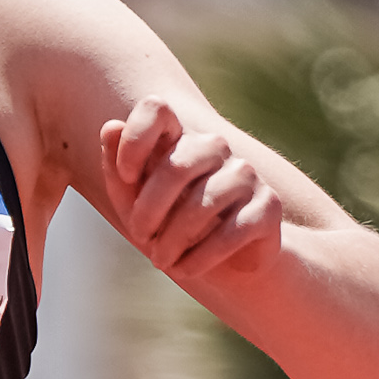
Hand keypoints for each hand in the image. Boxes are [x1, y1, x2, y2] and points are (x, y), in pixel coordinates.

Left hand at [102, 97, 282, 284]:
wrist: (222, 261)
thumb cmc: (168, 225)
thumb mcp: (133, 204)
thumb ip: (117, 170)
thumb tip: (110, 126)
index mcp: (179, 137)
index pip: (156, 109)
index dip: (135, 140)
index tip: (125, 177)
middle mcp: (214, 147)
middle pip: (176, 167)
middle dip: (149, 212)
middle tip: (141, 239)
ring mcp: (245, 174)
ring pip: (202, 204)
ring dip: (172, 242)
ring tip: (162, 261)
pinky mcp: (268, 206)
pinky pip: (230, 232)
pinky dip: (200, 257)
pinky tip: (185, 269)